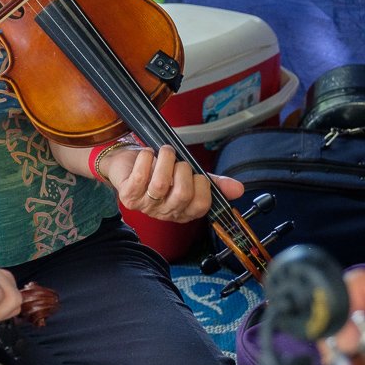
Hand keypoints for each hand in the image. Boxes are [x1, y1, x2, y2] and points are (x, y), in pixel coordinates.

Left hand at [107, 144, 243, 222]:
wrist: (126, 161)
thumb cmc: (159, 168)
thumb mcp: (189, 175)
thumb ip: (213, 181)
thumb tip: (239, 188)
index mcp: (183, 211)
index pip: (201, 207)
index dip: (202, 187)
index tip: (197, 173)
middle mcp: (165, 213)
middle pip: (182, 195)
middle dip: (184, 171)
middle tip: (179, 161)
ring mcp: (145, 206)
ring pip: (161, 185)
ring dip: (166, 161)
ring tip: (165, 151)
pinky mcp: (128, 196)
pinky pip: (140, 178)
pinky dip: (146, 160)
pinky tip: (148, 153)